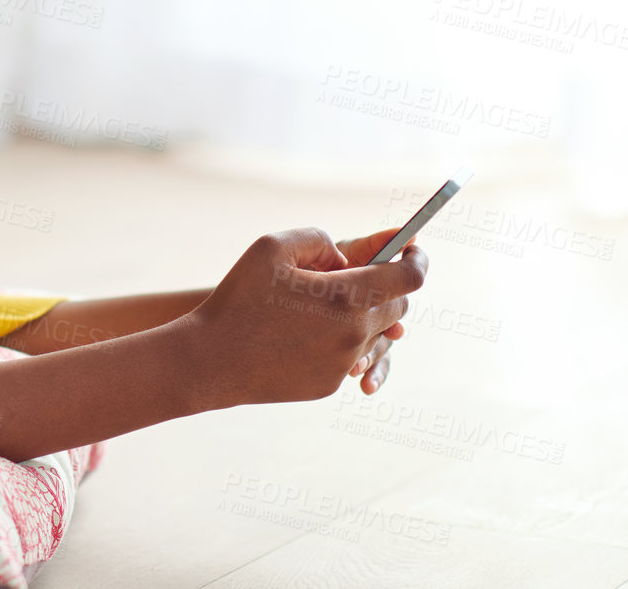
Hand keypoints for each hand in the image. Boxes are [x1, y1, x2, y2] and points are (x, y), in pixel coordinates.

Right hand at [176, 227, 427, 410]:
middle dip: (385, 287)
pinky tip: (300, 330)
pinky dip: (336, 339)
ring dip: (361, 314)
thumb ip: (318, 240)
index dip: (417, 260)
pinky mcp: (327, 386)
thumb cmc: (240, 299)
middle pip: (396, 308)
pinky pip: (347, 356)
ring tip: (323, 303)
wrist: (211, 360)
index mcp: (347, 298)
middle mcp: (354, 335)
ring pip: (373, 334)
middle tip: (355, 274)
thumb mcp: (272, 247)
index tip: (413, 250)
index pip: (408, 279)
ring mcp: (342, 365)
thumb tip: (344, 260)